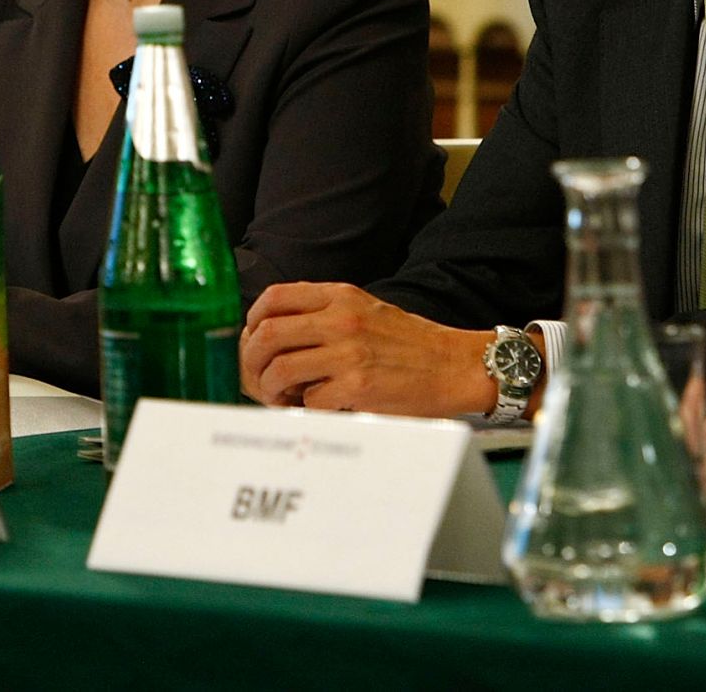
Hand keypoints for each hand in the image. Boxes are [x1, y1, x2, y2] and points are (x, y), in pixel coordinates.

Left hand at [240, 281, 487, 416]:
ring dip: (271, 389)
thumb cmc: (410, 344)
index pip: (274, 298)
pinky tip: (313, 408)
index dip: (252, 322)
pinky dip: (304, 408)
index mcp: (340, 297)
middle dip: (251, 362)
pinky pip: (309, 400)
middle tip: (257, 378)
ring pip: (280, 369)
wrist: (454, 365)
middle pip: (268, 334)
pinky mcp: (358, 386)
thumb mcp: (366, 310)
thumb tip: (275, 335)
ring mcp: (348, 352)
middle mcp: (341, 319)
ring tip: (281, 398)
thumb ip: (325, 314)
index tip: (252, 341)